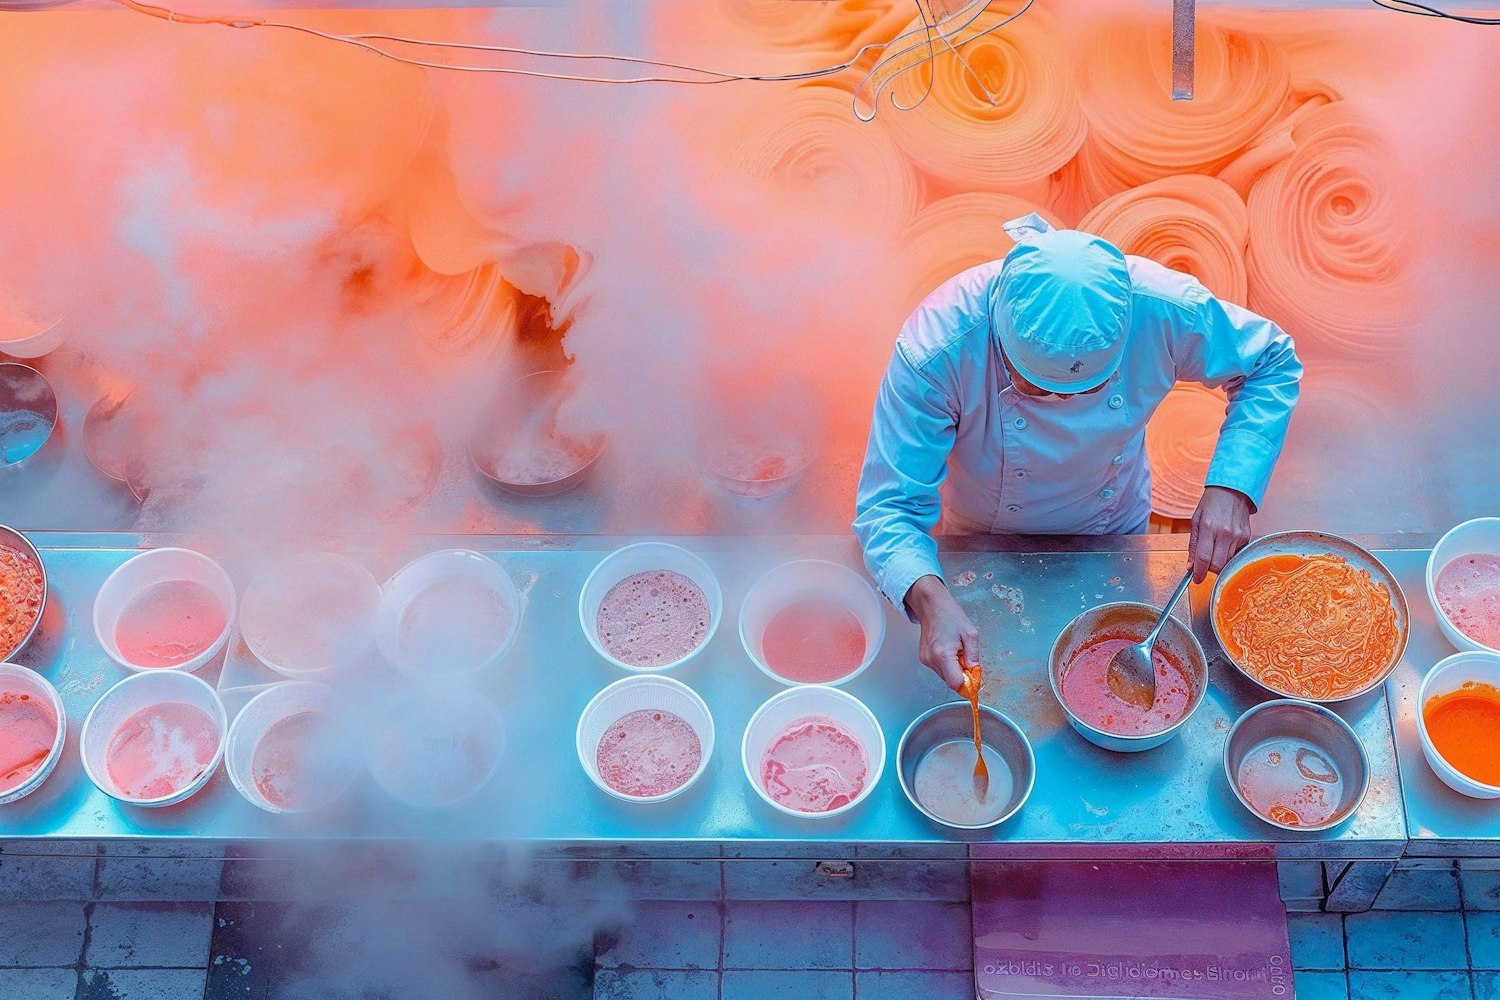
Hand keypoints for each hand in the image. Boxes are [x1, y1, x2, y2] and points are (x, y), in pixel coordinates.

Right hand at [903, 575, 980, 691]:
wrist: (931, 605)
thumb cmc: (950, 616)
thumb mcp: (970, 635)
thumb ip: (974, 658)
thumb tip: (975, 676)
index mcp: (943, 654)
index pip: (955, 683)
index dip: (968, 685)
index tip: (975, 681)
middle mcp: (931, 659)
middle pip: (950, 682)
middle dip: (963, 676)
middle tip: (969, 660)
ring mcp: (925, 660)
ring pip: (945, 676)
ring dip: (955, 670)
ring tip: (958, 651)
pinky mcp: (924, 658)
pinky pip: (940, 669)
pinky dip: (948, 665)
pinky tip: (950, 650)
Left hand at [1189, 485, 1252, 583]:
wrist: (1232, 490)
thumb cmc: (1211, 504)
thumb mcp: (1196, 521)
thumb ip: (1193, 546)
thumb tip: (1191, 566)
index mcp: (1209, 528)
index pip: (1204, 558)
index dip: (1199, 573)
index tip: (1196, 580)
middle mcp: (1225, 533)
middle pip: (1218, 565)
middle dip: (1209, 570)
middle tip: (1205, 564)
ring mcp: (1238, 536)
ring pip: (1228, 562)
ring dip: (1219, 562)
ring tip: (1214, 550)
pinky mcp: (1247, 537)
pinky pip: (1236, 554)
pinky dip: (1228, 555)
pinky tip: (1224, 544)